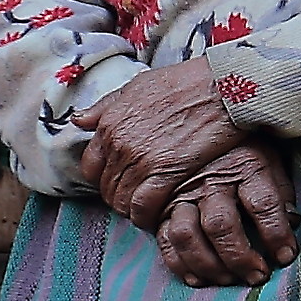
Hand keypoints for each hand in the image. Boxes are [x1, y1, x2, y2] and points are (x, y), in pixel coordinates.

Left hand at [75, 61, 246, 228]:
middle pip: (106, 187)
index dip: (103, 178)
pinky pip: (143, 206)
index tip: (120, 181)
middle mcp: (119, 143)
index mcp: (110, 123)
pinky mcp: (165, 173)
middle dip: (119, 196)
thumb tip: (79, 120)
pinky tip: (156, 217)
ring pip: (121, 200)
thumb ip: (105, 106)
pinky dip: (146, 216)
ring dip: (132, 209)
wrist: (221, 87)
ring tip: (148, 210)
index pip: (90, 166)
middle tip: (137, 199)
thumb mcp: (137, 86)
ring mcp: (141, 160)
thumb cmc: (185, 83)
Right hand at [155, 143, 297, 286]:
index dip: (276, 234)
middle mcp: (211, 180)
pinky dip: (180, 265)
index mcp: (245, 165)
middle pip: (221, 224)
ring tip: (228, 280)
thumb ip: (280, 190)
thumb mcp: (269, 157)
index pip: (263, 203)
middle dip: (240, 257)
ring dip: (209, 265)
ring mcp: (182, 194)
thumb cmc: (242, 151)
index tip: (286, 256)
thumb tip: (292, 223)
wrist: (188, 127)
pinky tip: (198, 279)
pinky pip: (165, 240)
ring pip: (187, 235)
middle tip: (257, 276)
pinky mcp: (160, 208)